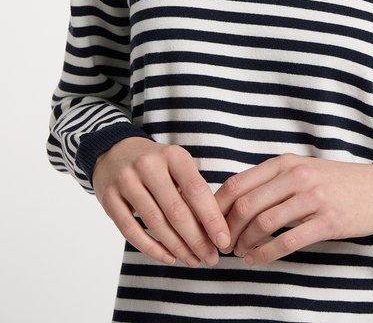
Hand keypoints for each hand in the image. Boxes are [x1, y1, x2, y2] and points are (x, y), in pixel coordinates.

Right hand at [92, 137, 230, 266]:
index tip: (223, 241)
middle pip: (176, 210)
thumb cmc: (156, 164)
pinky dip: (151, 248)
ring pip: (155, 222)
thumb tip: (213, 229)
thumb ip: (192, 190)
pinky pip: (130, 230)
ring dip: (177, 247)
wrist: (114, 151)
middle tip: (210, 258)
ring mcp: (126, 181)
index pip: (196, 190)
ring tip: (193, 260)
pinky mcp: (108, 198)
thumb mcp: (176, 165)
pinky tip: (168, 257)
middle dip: (196, 239)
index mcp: (173, 155)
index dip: (212, 218)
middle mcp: (149, 165)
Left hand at [214, 153, 372, 265]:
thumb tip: (231, 202)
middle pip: (246, 204)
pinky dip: (266, 254)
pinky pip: (288, 240)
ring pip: (264, 222)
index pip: (237, 183)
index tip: (210, 225)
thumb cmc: (334, 182)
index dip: (217, 207)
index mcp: (285, 162)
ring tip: (240, 254)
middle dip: (227, 229)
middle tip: (223, 245)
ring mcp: (313, 197)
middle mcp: (296, 175)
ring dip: (245, 243)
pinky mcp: (328, 221)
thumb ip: (271, 181)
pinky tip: (258, 259)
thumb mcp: (301, 170)